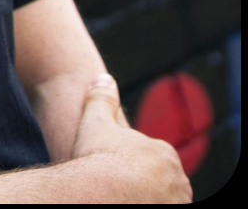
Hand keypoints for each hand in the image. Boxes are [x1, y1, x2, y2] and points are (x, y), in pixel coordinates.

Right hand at [71, 74, 191, 202]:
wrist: (100, 196)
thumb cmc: (98, 157)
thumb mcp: (95, 121)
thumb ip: (102, 98)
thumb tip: (104, 78)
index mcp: (164, 153)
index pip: (151, 157)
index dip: (130, 162)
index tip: (112, 166)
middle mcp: (178, 181)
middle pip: (160, 182)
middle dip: (142, 183)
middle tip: (116, 185)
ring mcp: (177, 204)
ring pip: (161, 199)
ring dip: (146, 197)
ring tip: (120, 197)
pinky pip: (156, 208)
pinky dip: (143, 205)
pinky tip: (122, 203)